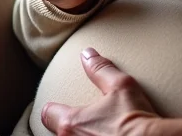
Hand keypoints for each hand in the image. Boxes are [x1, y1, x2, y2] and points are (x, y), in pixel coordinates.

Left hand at [42, 48, 159, 135]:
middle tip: (79, 118)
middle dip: (66, 125)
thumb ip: (100, 69)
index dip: (53, 108)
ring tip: (93, 129)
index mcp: (72, 122)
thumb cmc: (132, 117)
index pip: (48, 114)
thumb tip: (87, 54)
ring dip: (79, 134)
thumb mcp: (120, 85)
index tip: (59, 105)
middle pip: (57, 132)